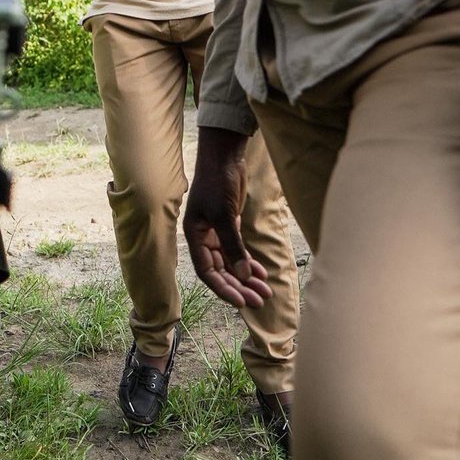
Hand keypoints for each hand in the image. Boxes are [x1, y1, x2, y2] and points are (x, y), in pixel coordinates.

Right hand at [184, 127, 271, 308]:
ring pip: (231, 262)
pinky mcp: (229, 225)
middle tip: (259, 301)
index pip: (207, 271)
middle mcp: (203, 237)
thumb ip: (233, 246)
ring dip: (247, 277)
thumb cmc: (217, 183)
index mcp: (194, 236)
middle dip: (239, 286)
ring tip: (265, 291)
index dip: (223, 288)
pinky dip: (249, 262)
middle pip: (220, 270)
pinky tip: (262, 273)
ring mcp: (216, 232)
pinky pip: (238, 251)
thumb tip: (244, 276)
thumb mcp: (224, 215)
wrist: (224, 157)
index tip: (241, 302)